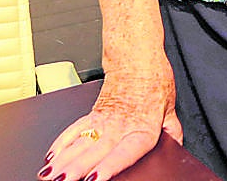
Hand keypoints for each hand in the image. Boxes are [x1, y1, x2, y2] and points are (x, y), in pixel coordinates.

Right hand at [38, 54, 182, 180]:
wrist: (136, 56)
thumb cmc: (153, 80)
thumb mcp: (170, 107)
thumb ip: (172, 131)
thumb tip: (176, 147)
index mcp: (142, 128)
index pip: (125, 151)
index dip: (110, 165)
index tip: (96, 177)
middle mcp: (120, 126)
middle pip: (95, 151)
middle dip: (77, 168)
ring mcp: (103, 121)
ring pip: (80, 144)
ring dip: (64, 160)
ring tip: (50, 174)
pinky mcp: (92, 114)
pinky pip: (73, 130)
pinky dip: (60, 144)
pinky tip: (51, 157)